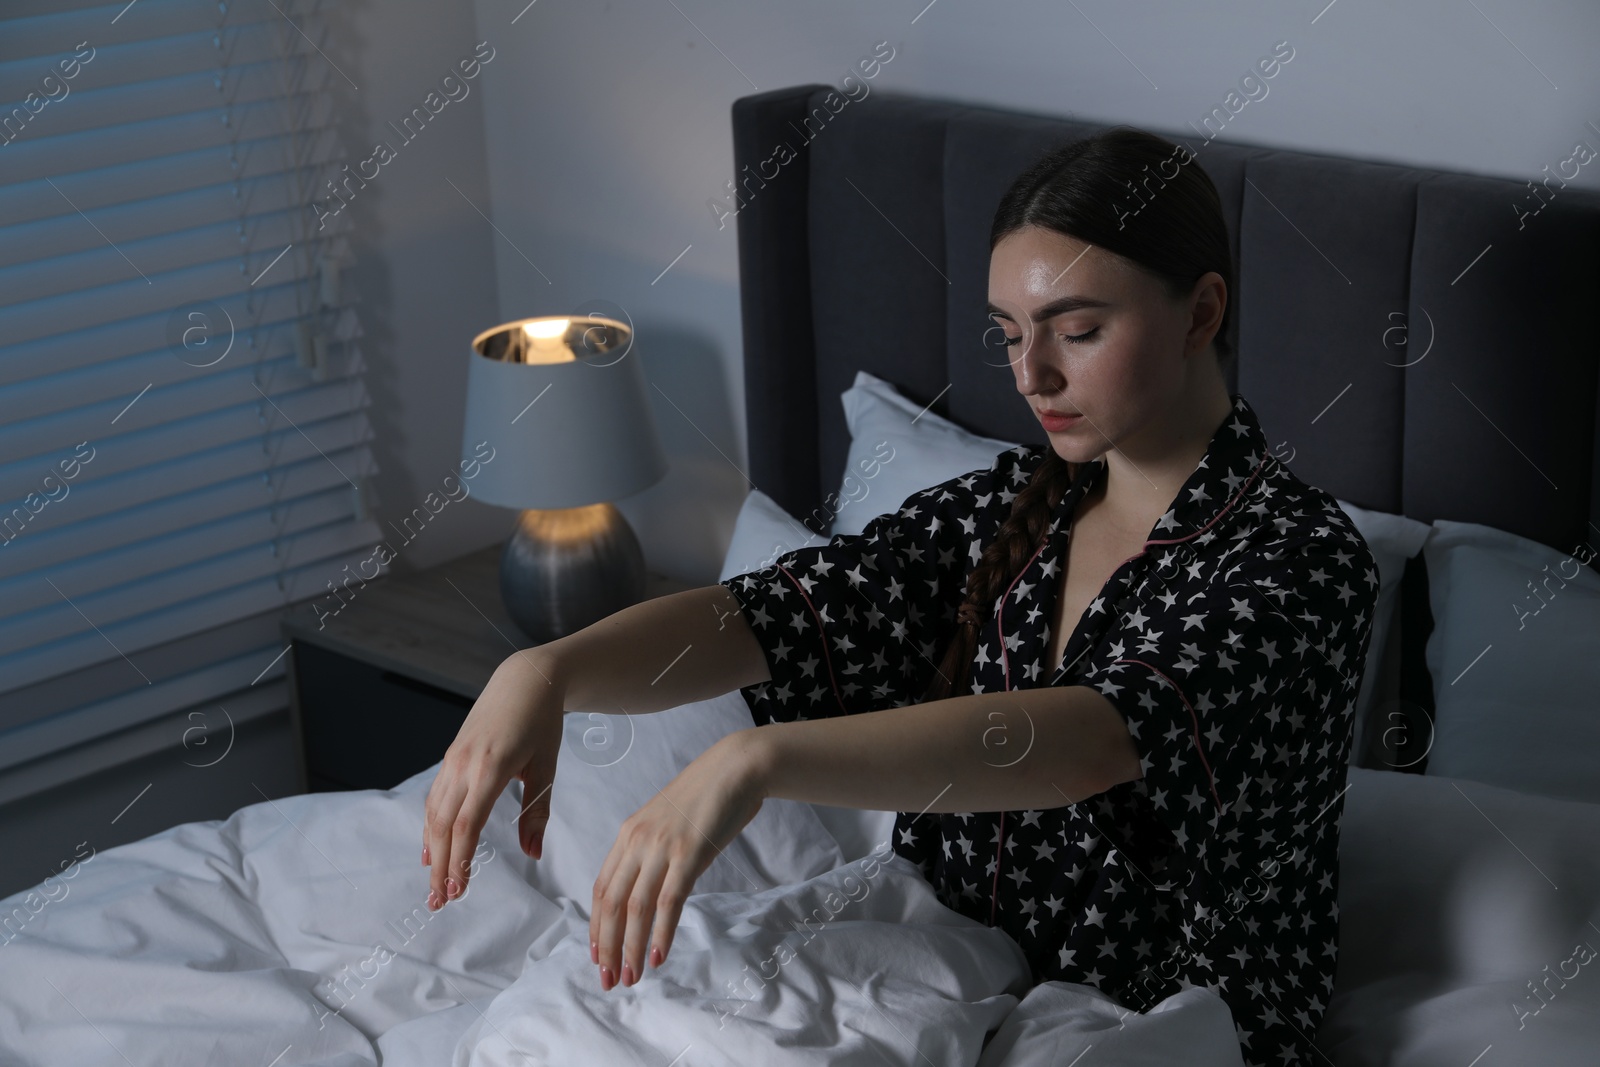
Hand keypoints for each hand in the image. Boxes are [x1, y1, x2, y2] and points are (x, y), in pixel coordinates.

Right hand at [423, 651, 563, 909]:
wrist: (524, 680)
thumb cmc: (542, 723)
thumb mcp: (547, 768)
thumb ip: (537, 812)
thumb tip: (533, 854)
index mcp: (490, 768)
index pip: (467, 824)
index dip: (460, 860)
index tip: (458, 890)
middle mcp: (463, 765)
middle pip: (443, 825)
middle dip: (440, 867)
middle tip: (440, 903)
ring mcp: (453, 760)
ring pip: (433, 813)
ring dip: (432, 851)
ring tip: (434, 885)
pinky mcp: (451, 757)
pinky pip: (436, 798)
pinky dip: (431, 826)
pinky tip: (431, 849)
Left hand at [590, 729, 769, 990]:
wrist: (736, 768)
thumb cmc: (706, 796)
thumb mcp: (667, 822)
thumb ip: (652, 851)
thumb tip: (648, 888)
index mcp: (628, 834)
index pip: (602, 888)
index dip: (596, 926)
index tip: (597, 956)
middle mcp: (638, 841)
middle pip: (613, 903)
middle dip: (608, 947)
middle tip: (608, 980)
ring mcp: (663, 847)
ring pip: (636, 908)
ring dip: (631, 948)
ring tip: (631, 977)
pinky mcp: (690, 853)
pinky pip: (669, 901)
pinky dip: (661, 933)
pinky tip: (657, 956)